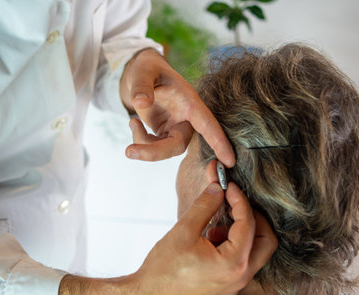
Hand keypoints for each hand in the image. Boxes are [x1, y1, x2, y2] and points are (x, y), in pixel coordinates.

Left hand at [120, 48, 234, 165]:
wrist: (142, 75)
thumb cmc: (148, 69)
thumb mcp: (143, 71)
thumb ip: (142, 85)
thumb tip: (140, 102)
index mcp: (189, 102)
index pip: (207, 123)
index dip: (218, 142)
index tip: (230, 160)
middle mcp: (186, 118)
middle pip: (178, 145)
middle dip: (154, 152)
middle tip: (128, 152)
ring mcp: (176, 128)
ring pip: (165, 150)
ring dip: (144, 146)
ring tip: (132, 123)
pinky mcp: (165, 134)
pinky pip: (154, 147)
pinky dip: (140, 141)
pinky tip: (134, 123)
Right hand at [125, 181, 277, 294]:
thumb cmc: (163, 269)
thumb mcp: (184, 231)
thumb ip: (205, 206)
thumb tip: (217, 188)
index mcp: (233, 263)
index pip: (248, 223)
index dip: (239, 199)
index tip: (228, 186)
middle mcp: (240, 276)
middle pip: (266, 240)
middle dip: (254, 217)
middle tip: (235, 203)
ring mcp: (235, 283)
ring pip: (256, 251)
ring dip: (244, 231)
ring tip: (216, 225)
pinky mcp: (227, 285)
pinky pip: (242, 261)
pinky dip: (235, 244)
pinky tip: (210, 238)